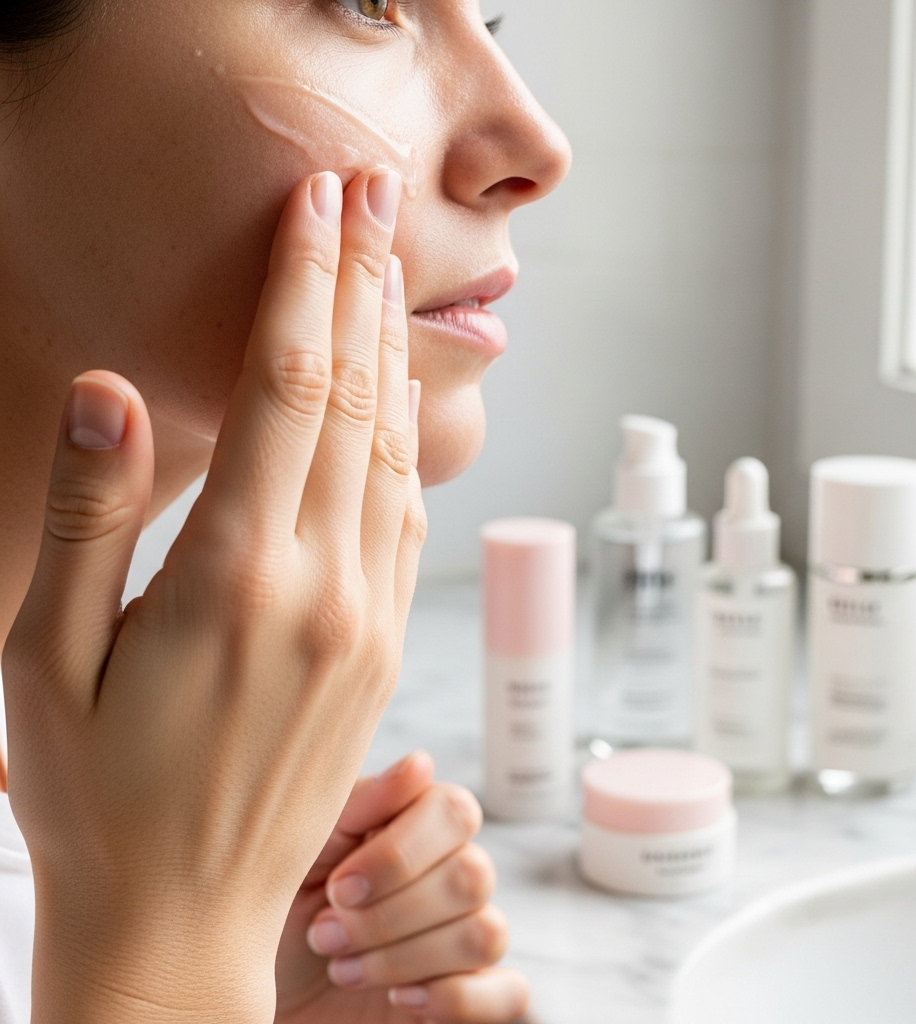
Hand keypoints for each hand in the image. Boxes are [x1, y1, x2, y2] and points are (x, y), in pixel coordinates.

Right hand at [3, 168, 425, 1022]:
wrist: (186, 912)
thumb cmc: (96, 794)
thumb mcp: (45, 658)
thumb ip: (89, 518)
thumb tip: (111, 392)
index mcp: (238, 580)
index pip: (289, 389)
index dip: (305, 281)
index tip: (318, 201)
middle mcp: (326, 589)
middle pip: (357, 398)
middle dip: (362, 285)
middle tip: (371, 193)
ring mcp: (371, 618)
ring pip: (395, 449)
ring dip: (391, 348)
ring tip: (387, 266)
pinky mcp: (387, 644)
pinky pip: (410, 515)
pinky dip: (407, 438)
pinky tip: (397, 391)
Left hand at [275, 752, 529, 1023]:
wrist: (257, 986)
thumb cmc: (275, 909)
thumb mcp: (302, 850)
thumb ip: (360, 803)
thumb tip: (421, 764)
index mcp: (417, 825)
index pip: (456, 811)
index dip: (402, 853)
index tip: (341, 887)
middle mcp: (451, 871)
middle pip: (473, 875)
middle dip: (390, 916)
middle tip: (325, 935)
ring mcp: (464, 934)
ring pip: (487, 934)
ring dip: (406, 959)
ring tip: (344, 969)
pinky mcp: (470, 995)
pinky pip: (511, 992)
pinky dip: (456, 999)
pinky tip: (401, 1000)